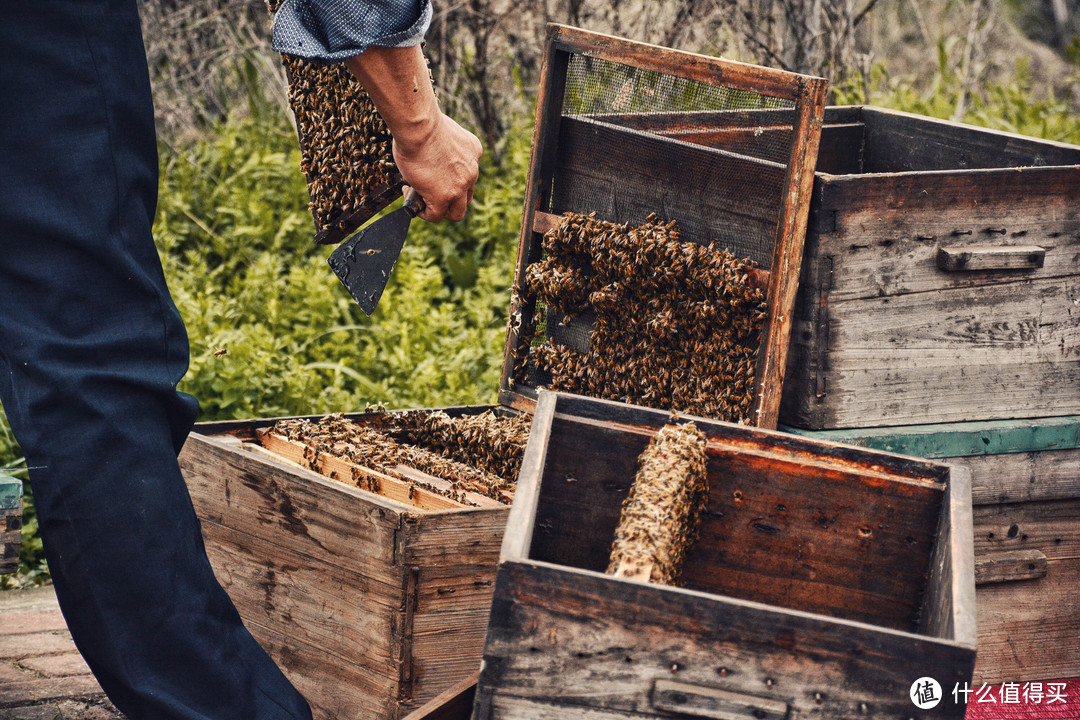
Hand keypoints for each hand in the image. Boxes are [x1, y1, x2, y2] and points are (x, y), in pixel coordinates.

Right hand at [344, 45, 482, 222]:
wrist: (419, 124)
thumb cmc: (421, 120)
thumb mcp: (437, 129)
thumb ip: (437, 141)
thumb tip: (419, 136)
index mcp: (473, 151)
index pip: (467, 173)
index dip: (449, 178)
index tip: (432, 173)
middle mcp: (472, 169)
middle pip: (466, 196)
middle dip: (448, 197)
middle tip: (427, 190)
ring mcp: (461, 185)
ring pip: (456, 211)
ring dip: (437, 208)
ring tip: (418, 196)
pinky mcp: (445, 197)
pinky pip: (436, 215)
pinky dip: (423, 211)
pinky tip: (410, 195)